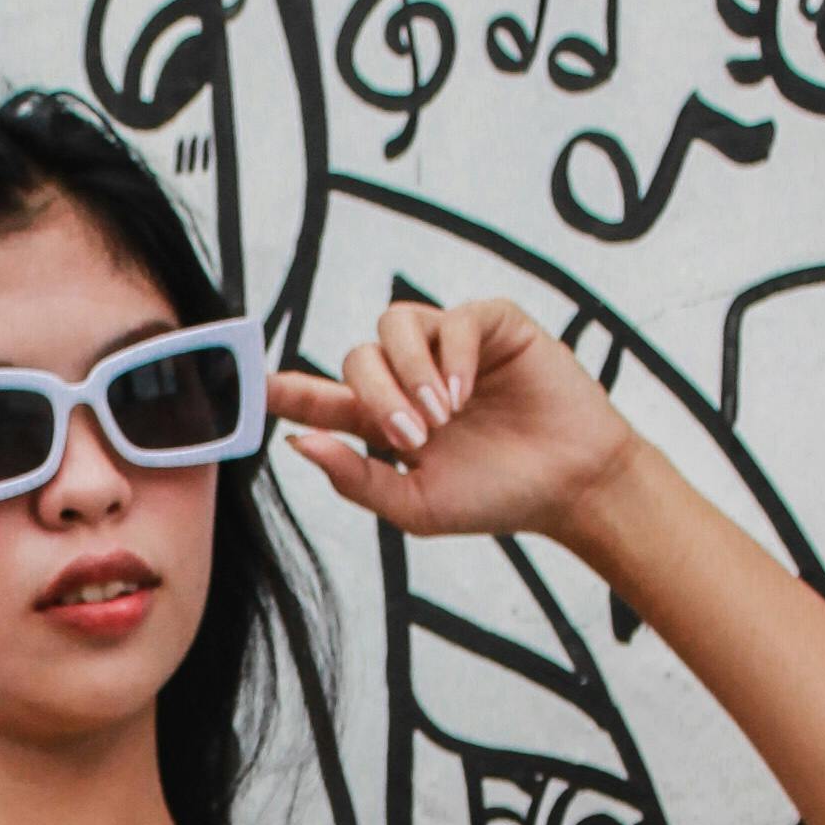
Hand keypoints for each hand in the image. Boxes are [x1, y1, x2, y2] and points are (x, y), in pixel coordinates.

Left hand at [270, 293, 640, 546]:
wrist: (569, 487)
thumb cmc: (496, 499)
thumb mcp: (416, 505)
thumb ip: (357, 478)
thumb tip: (300, 443)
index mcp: (387, 422)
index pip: (325, 398)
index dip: (289, 390)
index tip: (255, 387)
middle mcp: (411, 378)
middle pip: (358, 357)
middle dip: (376, 395)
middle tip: (410, 436)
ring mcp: (450, 348)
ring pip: (395, 325)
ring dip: (408, 372)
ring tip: (440, 417)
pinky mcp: (492, 326)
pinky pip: (454, 318)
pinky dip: (452, 354)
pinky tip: (465, 393)